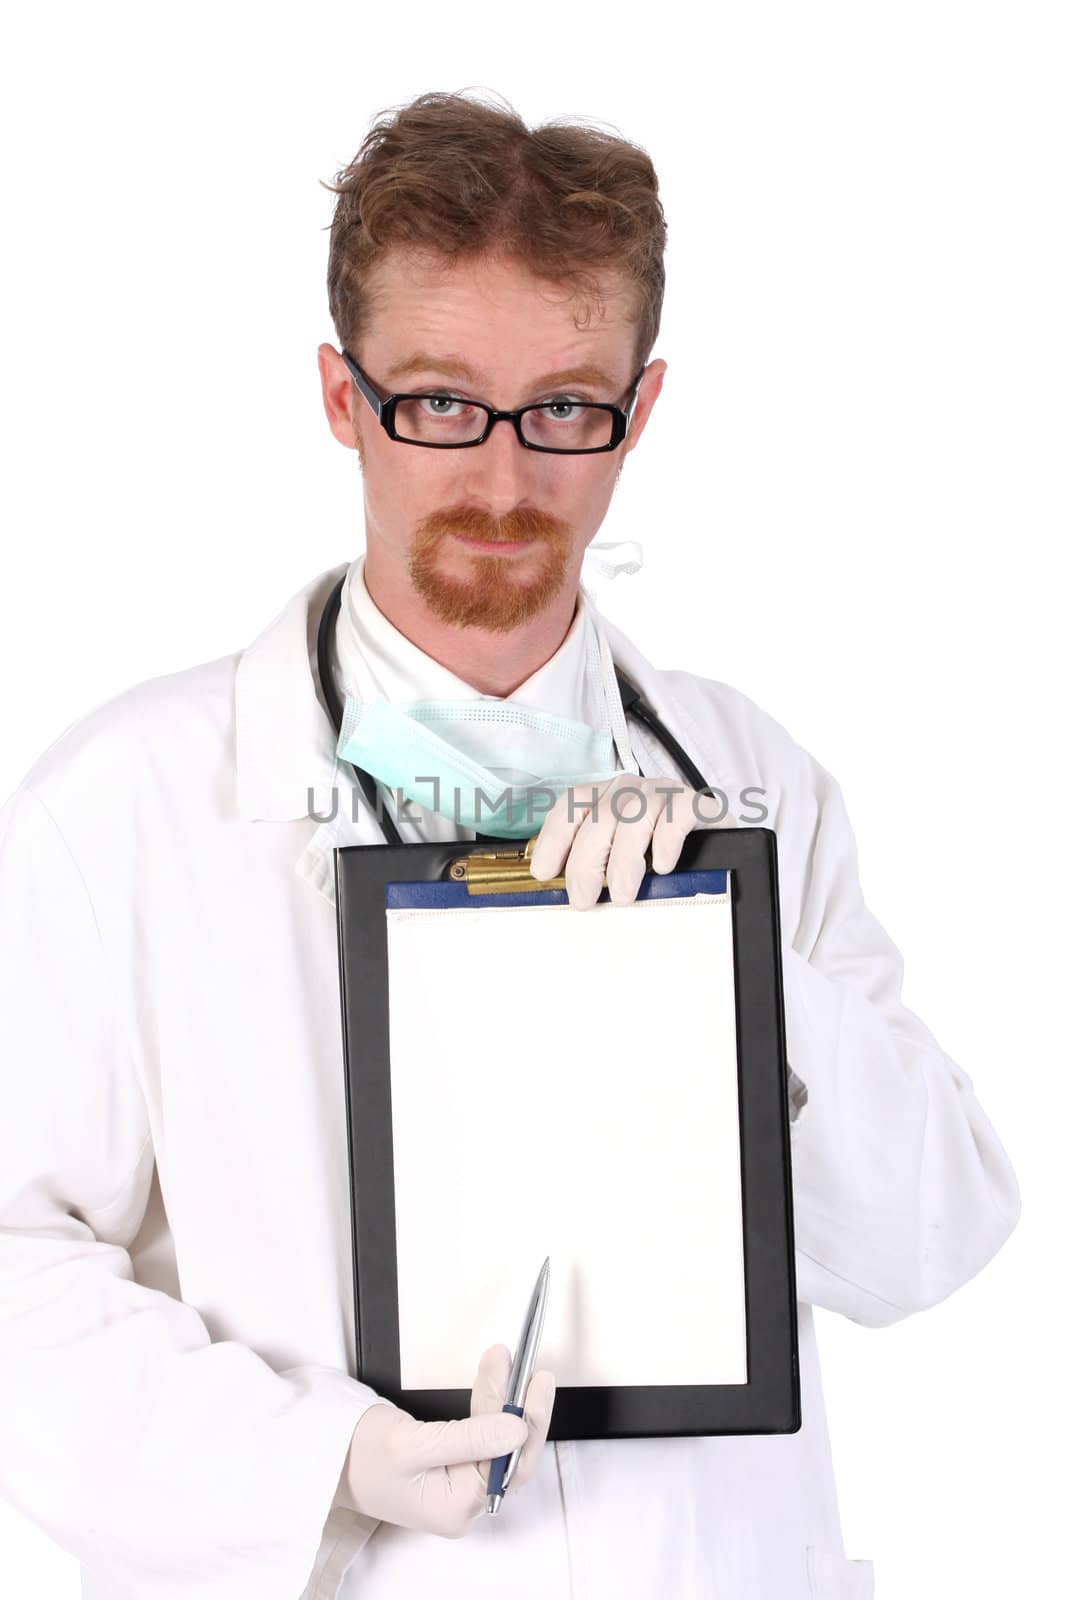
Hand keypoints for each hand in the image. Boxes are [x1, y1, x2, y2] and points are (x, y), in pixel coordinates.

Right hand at [334, 1344, 555, 1537]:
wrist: (324, 1455)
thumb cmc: (358, 1456)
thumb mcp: (412, 1444)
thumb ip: (469, 1438)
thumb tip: (518, 1428)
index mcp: (456, 1508)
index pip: (510, 1464)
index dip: (529, 1420)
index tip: (536, 1381)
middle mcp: (462, 1503)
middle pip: (511, 1454)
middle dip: (519, 1405)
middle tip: (526, 1366)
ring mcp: (457, 1485)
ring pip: (498, 1440)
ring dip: (502, 1398)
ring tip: (501, 1361)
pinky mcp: (452, 1465)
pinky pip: (482, 1434)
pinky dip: (488, 1404)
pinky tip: (490, 1379)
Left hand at [529, 774, 736, 909]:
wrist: (717, 837)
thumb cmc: (660, 848)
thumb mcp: (621, 851)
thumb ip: (597, 864)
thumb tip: (571, 897)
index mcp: (603, 797)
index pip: (569, 808)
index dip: (553, 839)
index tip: (544, 872)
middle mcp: (628, 789)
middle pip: (598, 819)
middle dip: (585, 862)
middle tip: (583, 899)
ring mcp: (662, 792)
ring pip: (633, 819)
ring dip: (623, 861)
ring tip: (622, 895)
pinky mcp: (694, 802)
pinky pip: (674, 817)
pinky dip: (665, 844)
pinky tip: (663, 867)